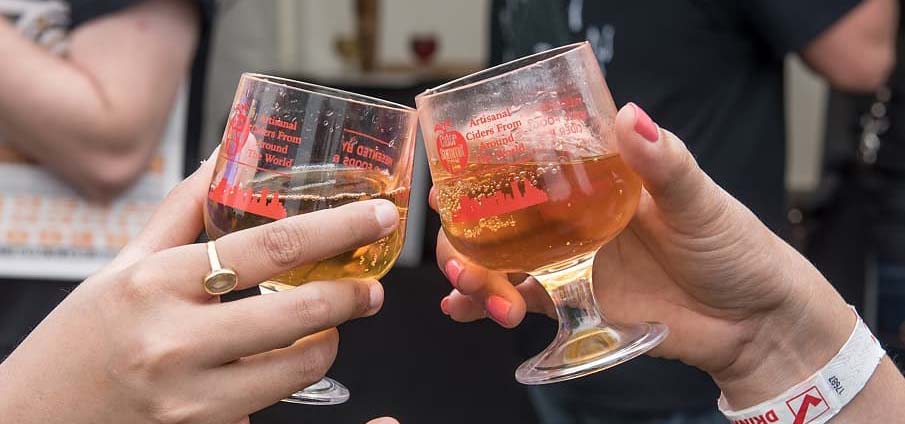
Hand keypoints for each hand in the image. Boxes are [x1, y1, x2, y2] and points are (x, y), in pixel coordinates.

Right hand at [0, 155, 400, 423]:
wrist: (35, 420)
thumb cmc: (82, 337)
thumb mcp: (124, 266)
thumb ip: (180, 212)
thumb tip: (225, 157)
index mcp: (157, 282)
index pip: (271, 246)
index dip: (338, 229)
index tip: (377, 217)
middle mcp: (174, 340)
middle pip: (299, 312)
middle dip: (353, 296)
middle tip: (372, 288)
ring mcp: (190, 397)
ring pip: (298, 368)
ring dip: (328, 343)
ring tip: (328, 327)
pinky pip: (270, 404)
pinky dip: (287, 379)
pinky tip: (280, 363)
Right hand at [433, 103, 853, 406]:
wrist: (753, 324)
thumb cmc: (736, 250)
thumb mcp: (699, 201)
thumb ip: (663, 164)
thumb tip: (631, 116)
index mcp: (599, 182)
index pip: (531, 163)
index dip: (485, 166)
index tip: (454, 173)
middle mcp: (574, 218)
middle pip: (501, 216)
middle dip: (467, 233)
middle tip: (461, 255)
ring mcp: (571, 261)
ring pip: (501, 260)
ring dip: (471, 272)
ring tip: (469, 292)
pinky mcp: (574, 302)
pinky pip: (519, 300)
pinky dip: (486, 306)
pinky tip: (467, 313)